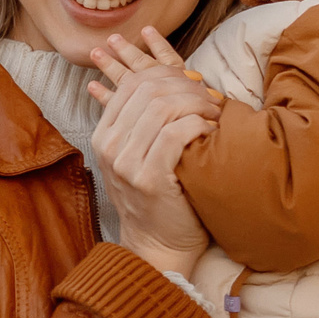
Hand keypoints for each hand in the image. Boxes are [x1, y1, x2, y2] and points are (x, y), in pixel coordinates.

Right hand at [89, 30, 222, 272]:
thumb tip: (172, 76)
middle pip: (149, 89)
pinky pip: (175, 134)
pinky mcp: (149, 179)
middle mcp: (109, 146)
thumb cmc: (160, 194)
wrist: (158, 243)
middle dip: (187, 86)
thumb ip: (147, 119)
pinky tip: (209, 132)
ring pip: (163, 107)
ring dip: (196, 104)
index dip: (169, 74)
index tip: (196, 83)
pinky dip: (198, 126)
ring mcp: (126, 163)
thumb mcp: (141, 152)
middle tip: (211, 98)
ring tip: (214, 115)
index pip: (133, 83)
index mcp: (104, 134)